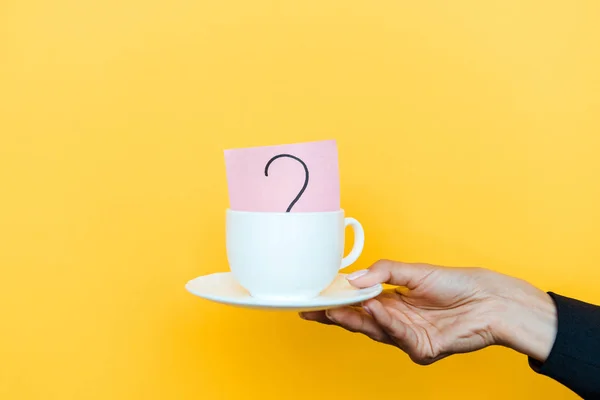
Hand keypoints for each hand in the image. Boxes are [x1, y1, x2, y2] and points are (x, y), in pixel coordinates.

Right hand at [300, 260, 556, 364]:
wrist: (490, 299)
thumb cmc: (456, 283)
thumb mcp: (414, 271)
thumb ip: (383, 272)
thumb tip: (353, 277)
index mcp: (391, 301)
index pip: (357, 303)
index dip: (337, 302)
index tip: (315, 299)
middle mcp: (396, 320)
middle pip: (360, 321)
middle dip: (336, 315)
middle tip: (314, 309)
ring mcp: (408, 336)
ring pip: (375, 331)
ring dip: (355, 319)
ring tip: (336, 308)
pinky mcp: (422, 348)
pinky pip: (399, 337)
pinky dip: (388, 323)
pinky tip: (377, 309)